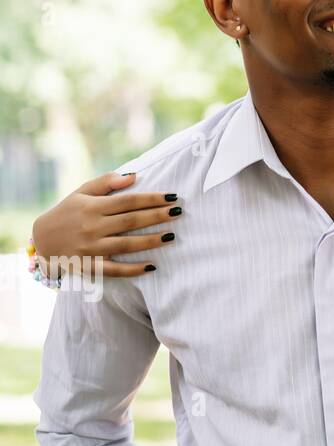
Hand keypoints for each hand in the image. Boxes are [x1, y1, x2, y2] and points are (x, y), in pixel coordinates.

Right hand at [32, 172, 181, 276]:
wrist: (41, 240)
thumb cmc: (68, 212)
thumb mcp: (82, 192)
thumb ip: (106, 182)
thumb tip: (134, 176)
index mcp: (93, 207)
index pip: (129, 201)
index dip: (152, 198)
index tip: (173, 196)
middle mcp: (92, 227)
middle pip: (131, 221)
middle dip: (157, 216)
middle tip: (179, 212)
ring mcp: (90, 248)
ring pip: (126, 245)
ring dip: (150, 241)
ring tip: (171, 236)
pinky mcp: (88, 266)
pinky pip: (113, 270)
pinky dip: (132, 270)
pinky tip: (152, 266)